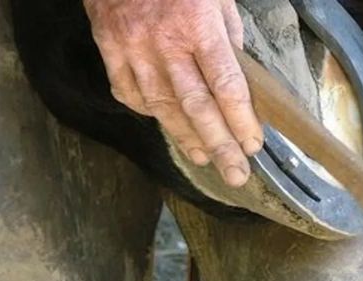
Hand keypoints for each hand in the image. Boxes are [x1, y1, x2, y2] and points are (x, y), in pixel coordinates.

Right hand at [84, 0, 262, 186]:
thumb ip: (229, 35)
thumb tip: (237, 77)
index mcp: (198, 25)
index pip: (226, 85)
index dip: (241, 120)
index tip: (253, 145)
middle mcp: (165, 42)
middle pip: (196, 107)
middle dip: (219, 145)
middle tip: (235, 175)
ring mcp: (132, 48)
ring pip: (162, 107)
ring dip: (186, 138)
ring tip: (204, 160)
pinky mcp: (109, 49)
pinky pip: (128, 93)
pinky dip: (148, 112)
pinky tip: (166, 124)